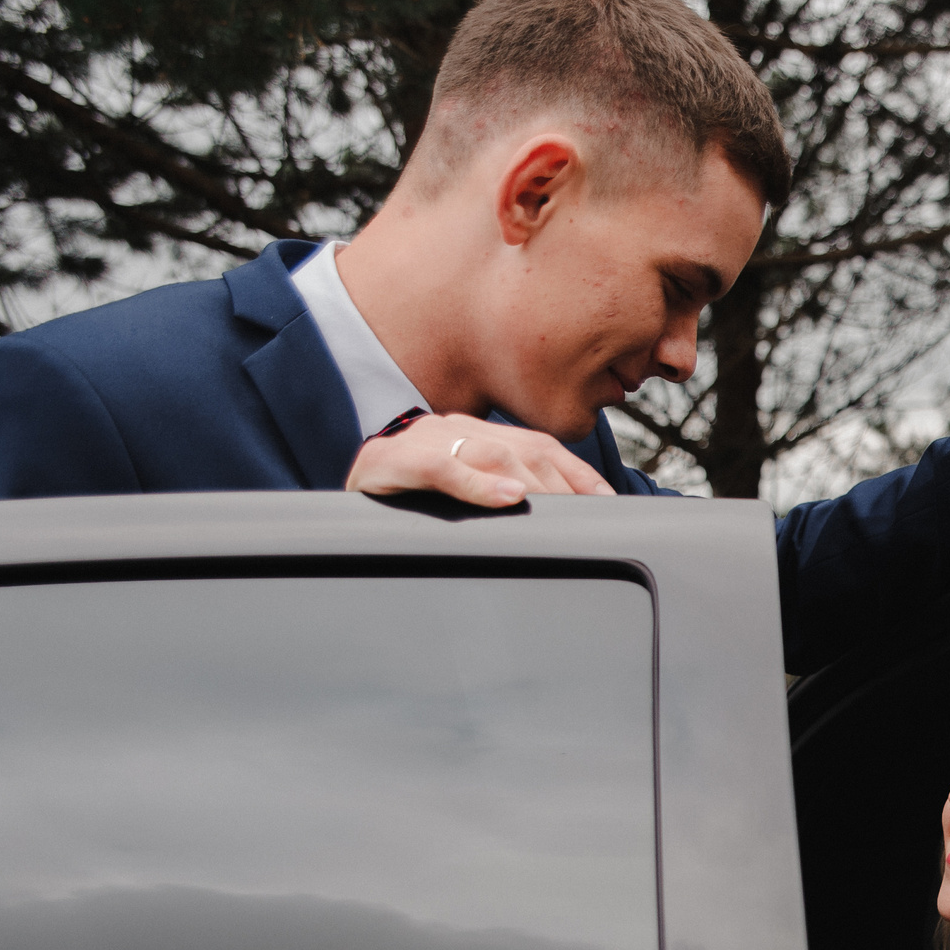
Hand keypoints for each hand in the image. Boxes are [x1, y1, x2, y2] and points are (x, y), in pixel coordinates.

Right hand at [347, 413, 616, 505]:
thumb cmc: (407, 508)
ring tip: (559, 505)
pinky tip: (507, 498)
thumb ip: (505, 499)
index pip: (540, 447)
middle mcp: (454, 430)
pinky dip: (477, 483)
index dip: (577, 473)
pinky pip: (440, 466)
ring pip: (490, 452)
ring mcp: (423, 441)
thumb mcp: (463, 502)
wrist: (340, 507)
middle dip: (563, 482)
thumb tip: (557, 519)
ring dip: (531, 481)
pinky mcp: (390, 461)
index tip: (609, 502)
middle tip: (590, 513)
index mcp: (475, 436)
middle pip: (524, 449)